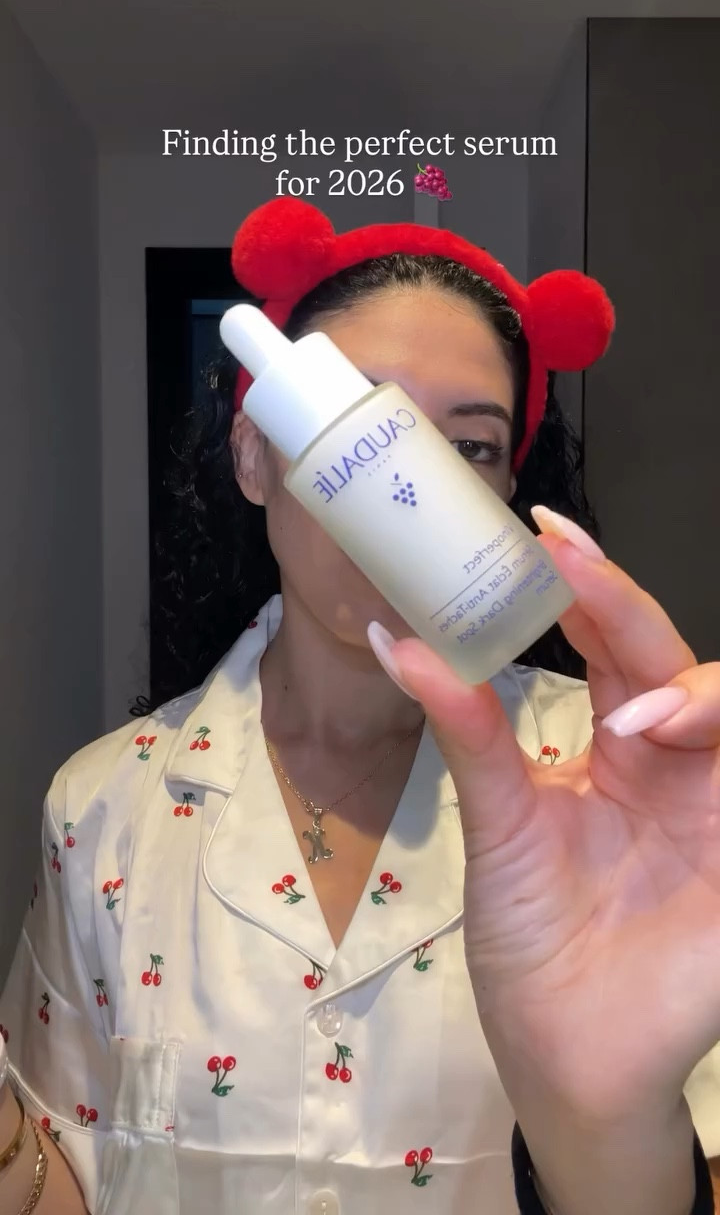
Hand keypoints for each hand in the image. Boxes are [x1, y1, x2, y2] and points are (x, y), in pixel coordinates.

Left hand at [378, 520, 719, 1122]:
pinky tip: (676, 735)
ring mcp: (717, 802)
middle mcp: (675, 761)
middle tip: (570, 566)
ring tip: (635, 717)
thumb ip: (468, 730)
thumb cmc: (531, 936)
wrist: (567, 1052)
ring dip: (696, 692)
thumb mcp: (498, 820)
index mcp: (618, 746)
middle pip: (669, 657)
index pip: (612, 646)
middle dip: (627, 606)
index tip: (544, 531)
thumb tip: (394, 638)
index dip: (588, 587)